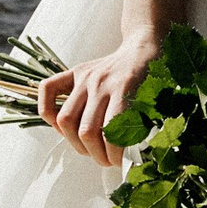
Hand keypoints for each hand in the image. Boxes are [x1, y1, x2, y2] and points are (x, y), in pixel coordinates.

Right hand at [38, 26, 164, 166]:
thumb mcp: (159, 99)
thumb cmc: (155, 76)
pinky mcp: (75, 72)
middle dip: (97, 155)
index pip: (110, 134)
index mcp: (124, 88)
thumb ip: (148, 125)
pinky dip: (47, 111)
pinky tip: (62, 128)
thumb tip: (140, 157)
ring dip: (77, 144)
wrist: (147, 44)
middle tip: (108, 160)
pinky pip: (48, 90)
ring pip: (66, 120)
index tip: (123, 163)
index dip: (115, 156)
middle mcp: (100, 82)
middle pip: (85, 132)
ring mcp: (85, 77)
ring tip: (91, 150)